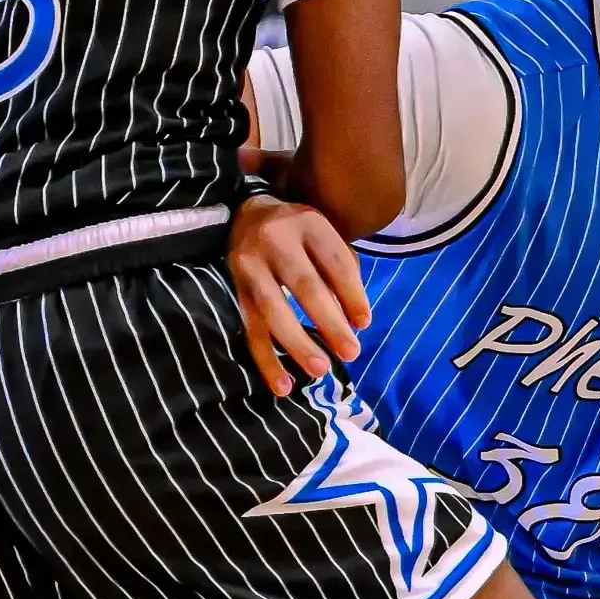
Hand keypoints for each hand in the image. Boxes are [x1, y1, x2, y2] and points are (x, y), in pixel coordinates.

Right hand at [227, 195, 369, 395]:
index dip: (352, 295)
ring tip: (319, 371)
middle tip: (352, 353)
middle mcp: (275, 240)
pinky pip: (250, 328)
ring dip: (296, 344)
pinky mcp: (235, 288)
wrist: (247, 213)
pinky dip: (266, 359)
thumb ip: (341, 272)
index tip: (364, 324)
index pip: (335, 262)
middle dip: (329, 323)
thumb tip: (355, 321)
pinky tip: (282, 385)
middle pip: (305, 285)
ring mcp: (250, 264)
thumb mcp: (324, 236)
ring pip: (272, 309)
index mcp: (308, 223)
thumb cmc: (299, 233)